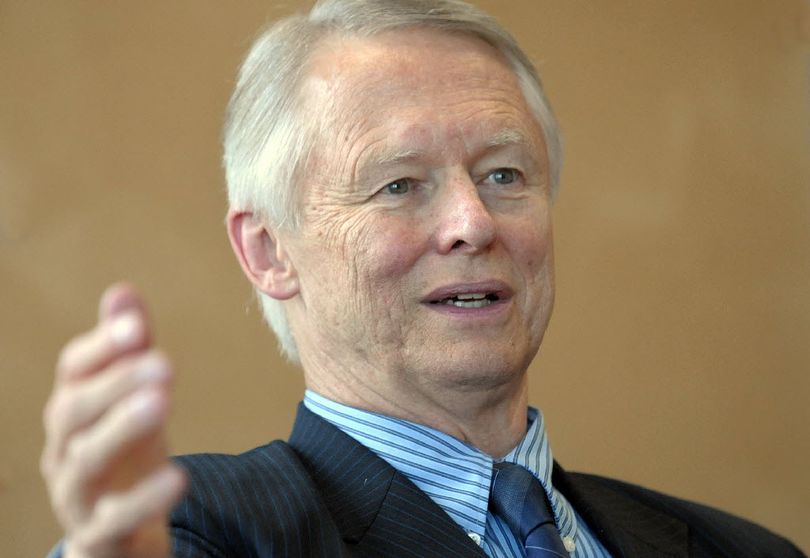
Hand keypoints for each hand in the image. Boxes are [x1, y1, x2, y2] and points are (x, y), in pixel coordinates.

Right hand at [41, 284, 186, 557]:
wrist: (118, 534)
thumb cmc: (125, 456)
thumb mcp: (132, 401)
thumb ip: (128, 350)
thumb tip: (122, 292)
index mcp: (74, 408)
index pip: (74, 370)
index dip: (102, 347)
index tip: (136, 326)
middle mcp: (64, 447)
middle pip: (74, 410)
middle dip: (116, 382)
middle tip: (164, 364)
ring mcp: (76, 493)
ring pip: (85, 459)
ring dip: (122, 427)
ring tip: (163, 403)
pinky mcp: (98, 534)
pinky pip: (115, 517)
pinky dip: (144, 498)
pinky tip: (178, 477)